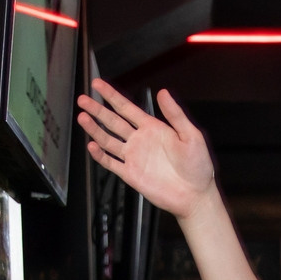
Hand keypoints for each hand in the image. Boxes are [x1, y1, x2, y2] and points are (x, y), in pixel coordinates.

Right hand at [78, 81, 215, 216]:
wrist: (195, 195)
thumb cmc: (198, 166)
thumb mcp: (191, 135)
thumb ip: (175, 114)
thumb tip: (164, 92)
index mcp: (153, 128)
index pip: (127, 107)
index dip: (111, 95)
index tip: (97, 84)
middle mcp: (140, 140)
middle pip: (112, 121)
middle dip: (97, 110)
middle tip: (82, 99)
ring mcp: (134, 157)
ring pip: (108, 140)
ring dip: (94, 129)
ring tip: (82, 117)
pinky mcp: (131, 174)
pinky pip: (111, 163)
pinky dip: (100, 155)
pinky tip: (92, 146)